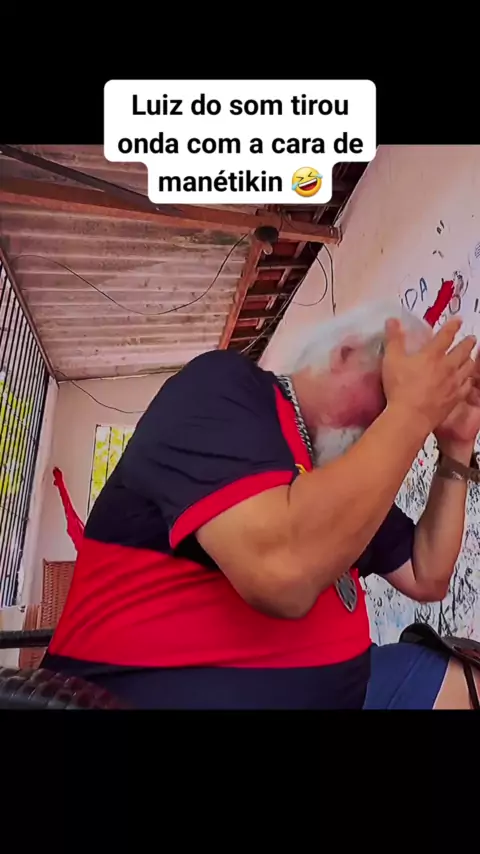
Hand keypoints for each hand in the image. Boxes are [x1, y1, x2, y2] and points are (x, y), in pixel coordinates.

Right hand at [382, 318, 476, 434]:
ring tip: (471, 357)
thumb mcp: (391, 360)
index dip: (453, 326)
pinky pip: (467, 386)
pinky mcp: (455, 398)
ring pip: (468, 367)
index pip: (446, 335)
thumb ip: (393, 339)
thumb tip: (393, 320)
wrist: (411, 416)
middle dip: (468, 343)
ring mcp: (453, 383)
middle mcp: (447, 366)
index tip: (458, 320)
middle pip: (463, 351)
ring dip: (470, 360)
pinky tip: (468, 380)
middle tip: (472, 338)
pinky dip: (469, 381)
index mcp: (432, 354)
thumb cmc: (400, 387)